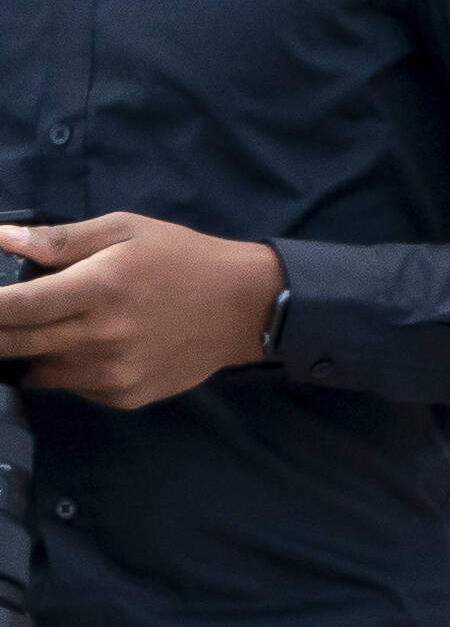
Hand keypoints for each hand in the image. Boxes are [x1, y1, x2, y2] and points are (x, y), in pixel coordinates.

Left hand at [0, 216, 280, 407]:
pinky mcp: (125, 396)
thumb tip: (2, 238)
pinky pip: (72, 387)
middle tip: (4, 321)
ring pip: (36, 373)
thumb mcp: (125, 230)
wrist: (247, 307)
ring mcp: (112, 373)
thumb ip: (60, 239)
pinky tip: (89, 347)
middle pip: (13, 346)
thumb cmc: (183, 259)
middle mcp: (100, 337)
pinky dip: (66, 370)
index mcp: (97, 288)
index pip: (14, 308)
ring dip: (30, 354)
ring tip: (52, 328)